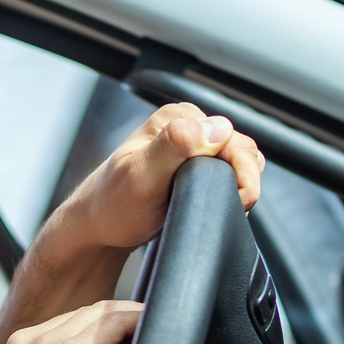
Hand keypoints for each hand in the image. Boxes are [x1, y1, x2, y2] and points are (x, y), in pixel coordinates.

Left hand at [49, 103, 263, 255]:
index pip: (231, 136)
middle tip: (228, 208)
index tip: (235, 198)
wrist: (100, 226)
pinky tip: (214, 204)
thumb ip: (176, 145)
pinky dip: (231, 190)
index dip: (241, 169)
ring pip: (239, 162)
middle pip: (240, 148)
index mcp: (177, 118)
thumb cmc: (115, 205)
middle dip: (242, 181)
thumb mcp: (142, 174)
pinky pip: (229, 173)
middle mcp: (186, 125)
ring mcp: (192, 145)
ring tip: (217, 207)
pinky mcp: (195, 164)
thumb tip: (218, 128)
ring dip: (238, 187)